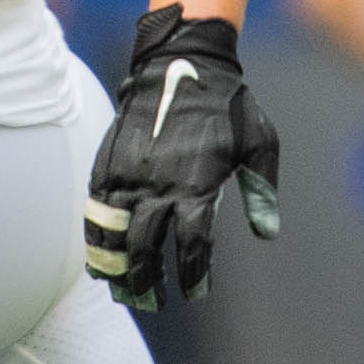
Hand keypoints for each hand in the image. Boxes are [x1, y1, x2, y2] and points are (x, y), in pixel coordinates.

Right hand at [85, 3, 280, 308]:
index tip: (195, 293)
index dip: (192, 274)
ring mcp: (129, 173)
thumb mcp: (259, 141)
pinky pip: (96, 209)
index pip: (192, 243)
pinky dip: (95, 237)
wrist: (181, 61)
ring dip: (116, 267)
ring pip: (114, 233)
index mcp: (197, 182)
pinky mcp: (109, 162)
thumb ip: (262, 189)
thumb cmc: (227, 104)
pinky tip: (99, 257)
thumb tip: (268, 234)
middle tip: (154, 302)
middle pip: (146, 247)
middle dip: (147, 282)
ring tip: (122, 291)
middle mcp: (159, 183)